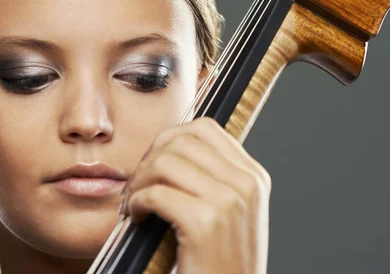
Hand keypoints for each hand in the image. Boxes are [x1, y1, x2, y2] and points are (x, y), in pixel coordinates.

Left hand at [119, 117, 270, 273]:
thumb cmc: (221, 265)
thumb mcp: (232, 215)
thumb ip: (214, 179)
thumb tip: (171, 147)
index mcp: (254, 177)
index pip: (206, 129)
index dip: (170, 139)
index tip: (155, 162)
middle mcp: (246, 184)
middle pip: (183, 140)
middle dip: (151, 157)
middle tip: (138, 183)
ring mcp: (229, 202)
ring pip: (166, 162)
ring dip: (140, 180)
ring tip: (135, 202)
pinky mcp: (205, 224)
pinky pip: (156, 193)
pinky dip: (137, 203)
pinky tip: (136, 218)